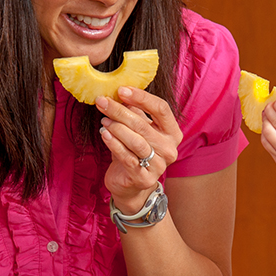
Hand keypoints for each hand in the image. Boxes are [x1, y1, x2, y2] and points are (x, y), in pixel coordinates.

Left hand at [97, 86, 182, 213]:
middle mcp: (169, 149)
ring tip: (103, 120)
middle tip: (103, 102)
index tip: (121, 90)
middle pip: (144, 124)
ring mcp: (158, 165)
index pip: (162, 109)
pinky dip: (114, 143)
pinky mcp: (143, 178)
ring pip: (136, 141)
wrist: (130, 185)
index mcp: (172, 133)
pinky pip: (127, 157)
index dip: (141, 97)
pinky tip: (104, 134)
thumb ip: (134, 113)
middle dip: (120, 111)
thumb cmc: (134, 152)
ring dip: (116, 128)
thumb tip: (121, 92)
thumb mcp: (137, 130)